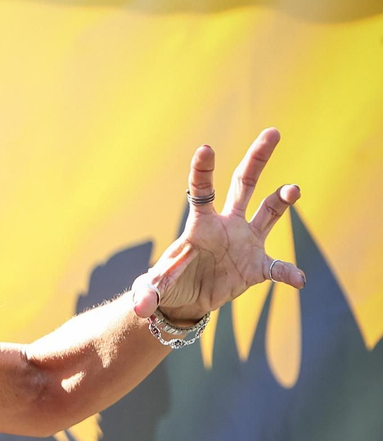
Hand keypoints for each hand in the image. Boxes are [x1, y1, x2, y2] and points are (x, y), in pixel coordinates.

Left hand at [131, 128, 305, 324]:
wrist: (187, 300)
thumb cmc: (168, 283)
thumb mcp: (155, 287)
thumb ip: (149, 292)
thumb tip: (140, 308)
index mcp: (199, 224)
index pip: (201, 190)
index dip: (203, 170)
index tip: (206, 148)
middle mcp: (226, 225)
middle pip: (244, 184)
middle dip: (257, 158)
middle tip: (273, 132)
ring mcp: (245, 241)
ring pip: (269, 212)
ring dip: (282, 200)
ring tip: (293, 189)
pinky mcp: (257, 266)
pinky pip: (278, 267)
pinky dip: (288, 273)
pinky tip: (298, 280)